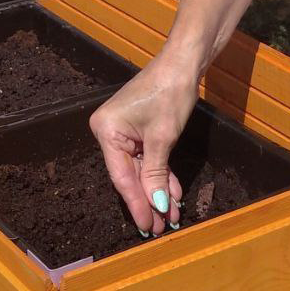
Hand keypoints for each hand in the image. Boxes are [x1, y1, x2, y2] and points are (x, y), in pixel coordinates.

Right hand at [89, 53, 198, 234]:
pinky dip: (160, 174)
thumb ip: (156, 174)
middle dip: (149, 200)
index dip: (136, 203)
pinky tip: (172, 193)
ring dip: (157, 190)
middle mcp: (109, 132)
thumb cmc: (170, 94)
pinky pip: (147, 158)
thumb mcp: (163, 138)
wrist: (183, 63)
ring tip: (171, 216)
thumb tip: (157, 206)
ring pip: (141, 169)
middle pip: (130, 175)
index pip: (121, 176)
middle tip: (161, 227)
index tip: (148, 225)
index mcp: (106, 131)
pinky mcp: (138, 129)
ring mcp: (123, 131)